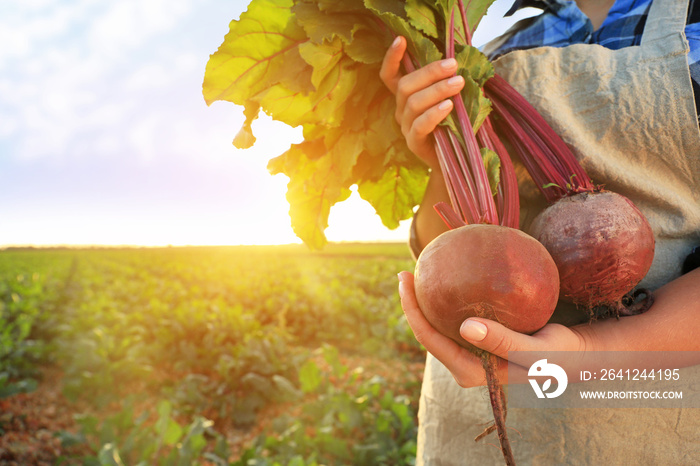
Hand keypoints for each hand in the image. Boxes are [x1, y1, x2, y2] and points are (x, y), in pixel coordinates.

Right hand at [380, 36, 465, 169]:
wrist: (455, 160)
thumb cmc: (454, 124)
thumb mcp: (451, 99)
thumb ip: (448, 82)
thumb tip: (460, 61)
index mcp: (406, 97)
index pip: (390, 76)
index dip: (392, 58)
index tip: (400, 39)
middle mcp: (401, 110)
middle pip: (405, 85)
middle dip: (429, 72)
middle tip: (453, 65)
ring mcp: (406, 127)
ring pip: (413, 103)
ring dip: (437, 90)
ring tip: (458, 83)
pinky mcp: (414, 143)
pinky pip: (420, 125)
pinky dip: (434, 113)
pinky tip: (449, 106)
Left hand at [397, 271, 592, 387]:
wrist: (575, 353)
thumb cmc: (557, 354)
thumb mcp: (534, 350)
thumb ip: (502, 342)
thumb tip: (465, 327)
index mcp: (471, 371)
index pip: (431, 340)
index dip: (413, 312)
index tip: (406, 281)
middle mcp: (465, 363)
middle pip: (428, 332)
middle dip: (413, 304)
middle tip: (406, 273)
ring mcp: (471, 351)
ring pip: (438, 323)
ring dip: (426, 300)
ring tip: (417, 271)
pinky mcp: (479, 338)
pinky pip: (455, 315)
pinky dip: (447, 296)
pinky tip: (446, 273)